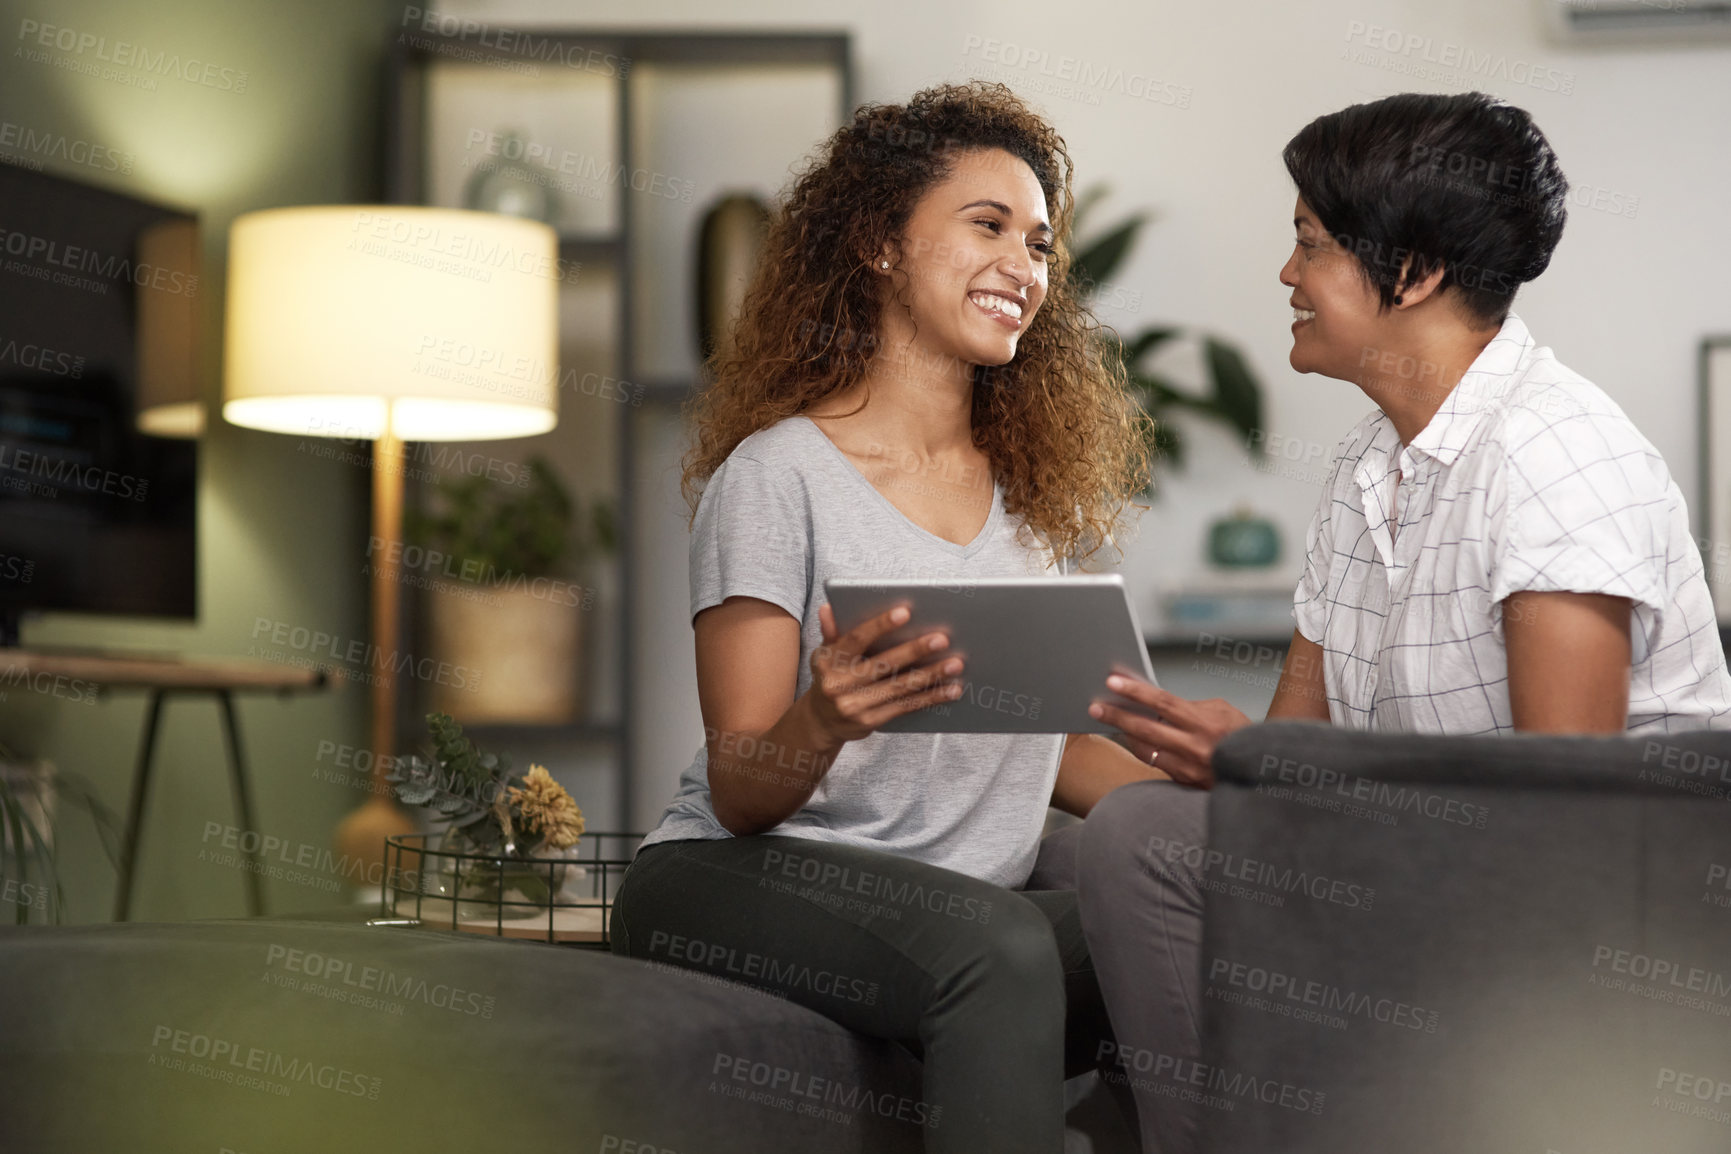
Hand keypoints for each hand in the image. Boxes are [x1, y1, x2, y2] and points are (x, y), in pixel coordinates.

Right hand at [809, 602, 964, 742]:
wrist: (820, 722)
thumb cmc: (830, 679)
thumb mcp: (824, 655)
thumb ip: (832, 632)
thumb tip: (828, 607)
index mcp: (829, 661)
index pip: (856, 639)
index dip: (880, 626)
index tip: (905, 612)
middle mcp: (839, 684)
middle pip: (883, 664)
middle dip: (914, 650)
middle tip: (941, 639)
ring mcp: (854, 705)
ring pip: (899, 687)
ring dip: (931, 675)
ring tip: (955, 663)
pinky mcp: (870, 721)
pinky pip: (905, 706)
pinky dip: (930, 698)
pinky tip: (950, 690)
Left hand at [1088, 674, 1251, 787]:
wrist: (1263, 774)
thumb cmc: (1242, 736)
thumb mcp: (1223, 711)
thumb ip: (1190, 707)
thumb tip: (1158, 705)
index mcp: (1206, 724)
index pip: (1163, 703)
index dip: (1136, 691)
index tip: (1113, 682)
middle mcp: (1195, 748)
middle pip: (1145, 729)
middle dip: (1117, 716)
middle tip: (1095, 707)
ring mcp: (1188, 770)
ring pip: (1144, 750)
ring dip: (1124, 734)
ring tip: (1108, 720)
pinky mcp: (1184, 784)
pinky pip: (1155, 764)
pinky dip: (1142, 749)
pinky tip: (1131, 738)